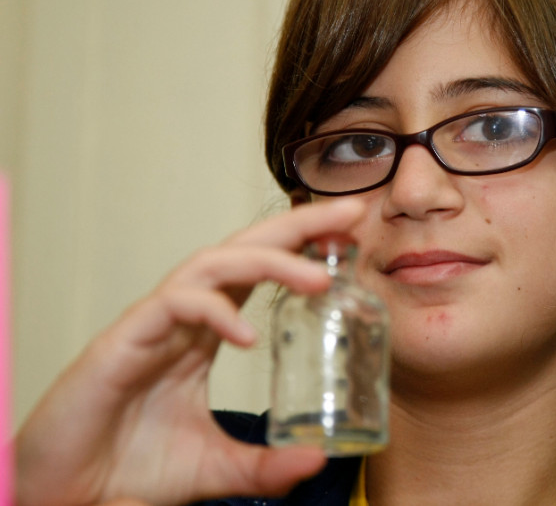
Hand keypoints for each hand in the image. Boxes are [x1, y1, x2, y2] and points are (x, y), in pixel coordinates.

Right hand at [15, 199, 364, 505]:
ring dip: (268, 261)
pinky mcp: (124, 340)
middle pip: (245, 250)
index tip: (351, 237)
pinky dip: (213, 311)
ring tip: (318, 277)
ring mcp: (155, 323)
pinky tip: (246, 334)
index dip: (304, 249)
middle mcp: (185, 317)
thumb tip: (318, 461)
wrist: (69, 494)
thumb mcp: (217, 468)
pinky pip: (173, 304)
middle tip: (350, 213)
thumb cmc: (132, 467)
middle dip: (299, 226)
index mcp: (207, 332)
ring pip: (213, 265)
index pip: (261, 272)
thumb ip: (267, 467)